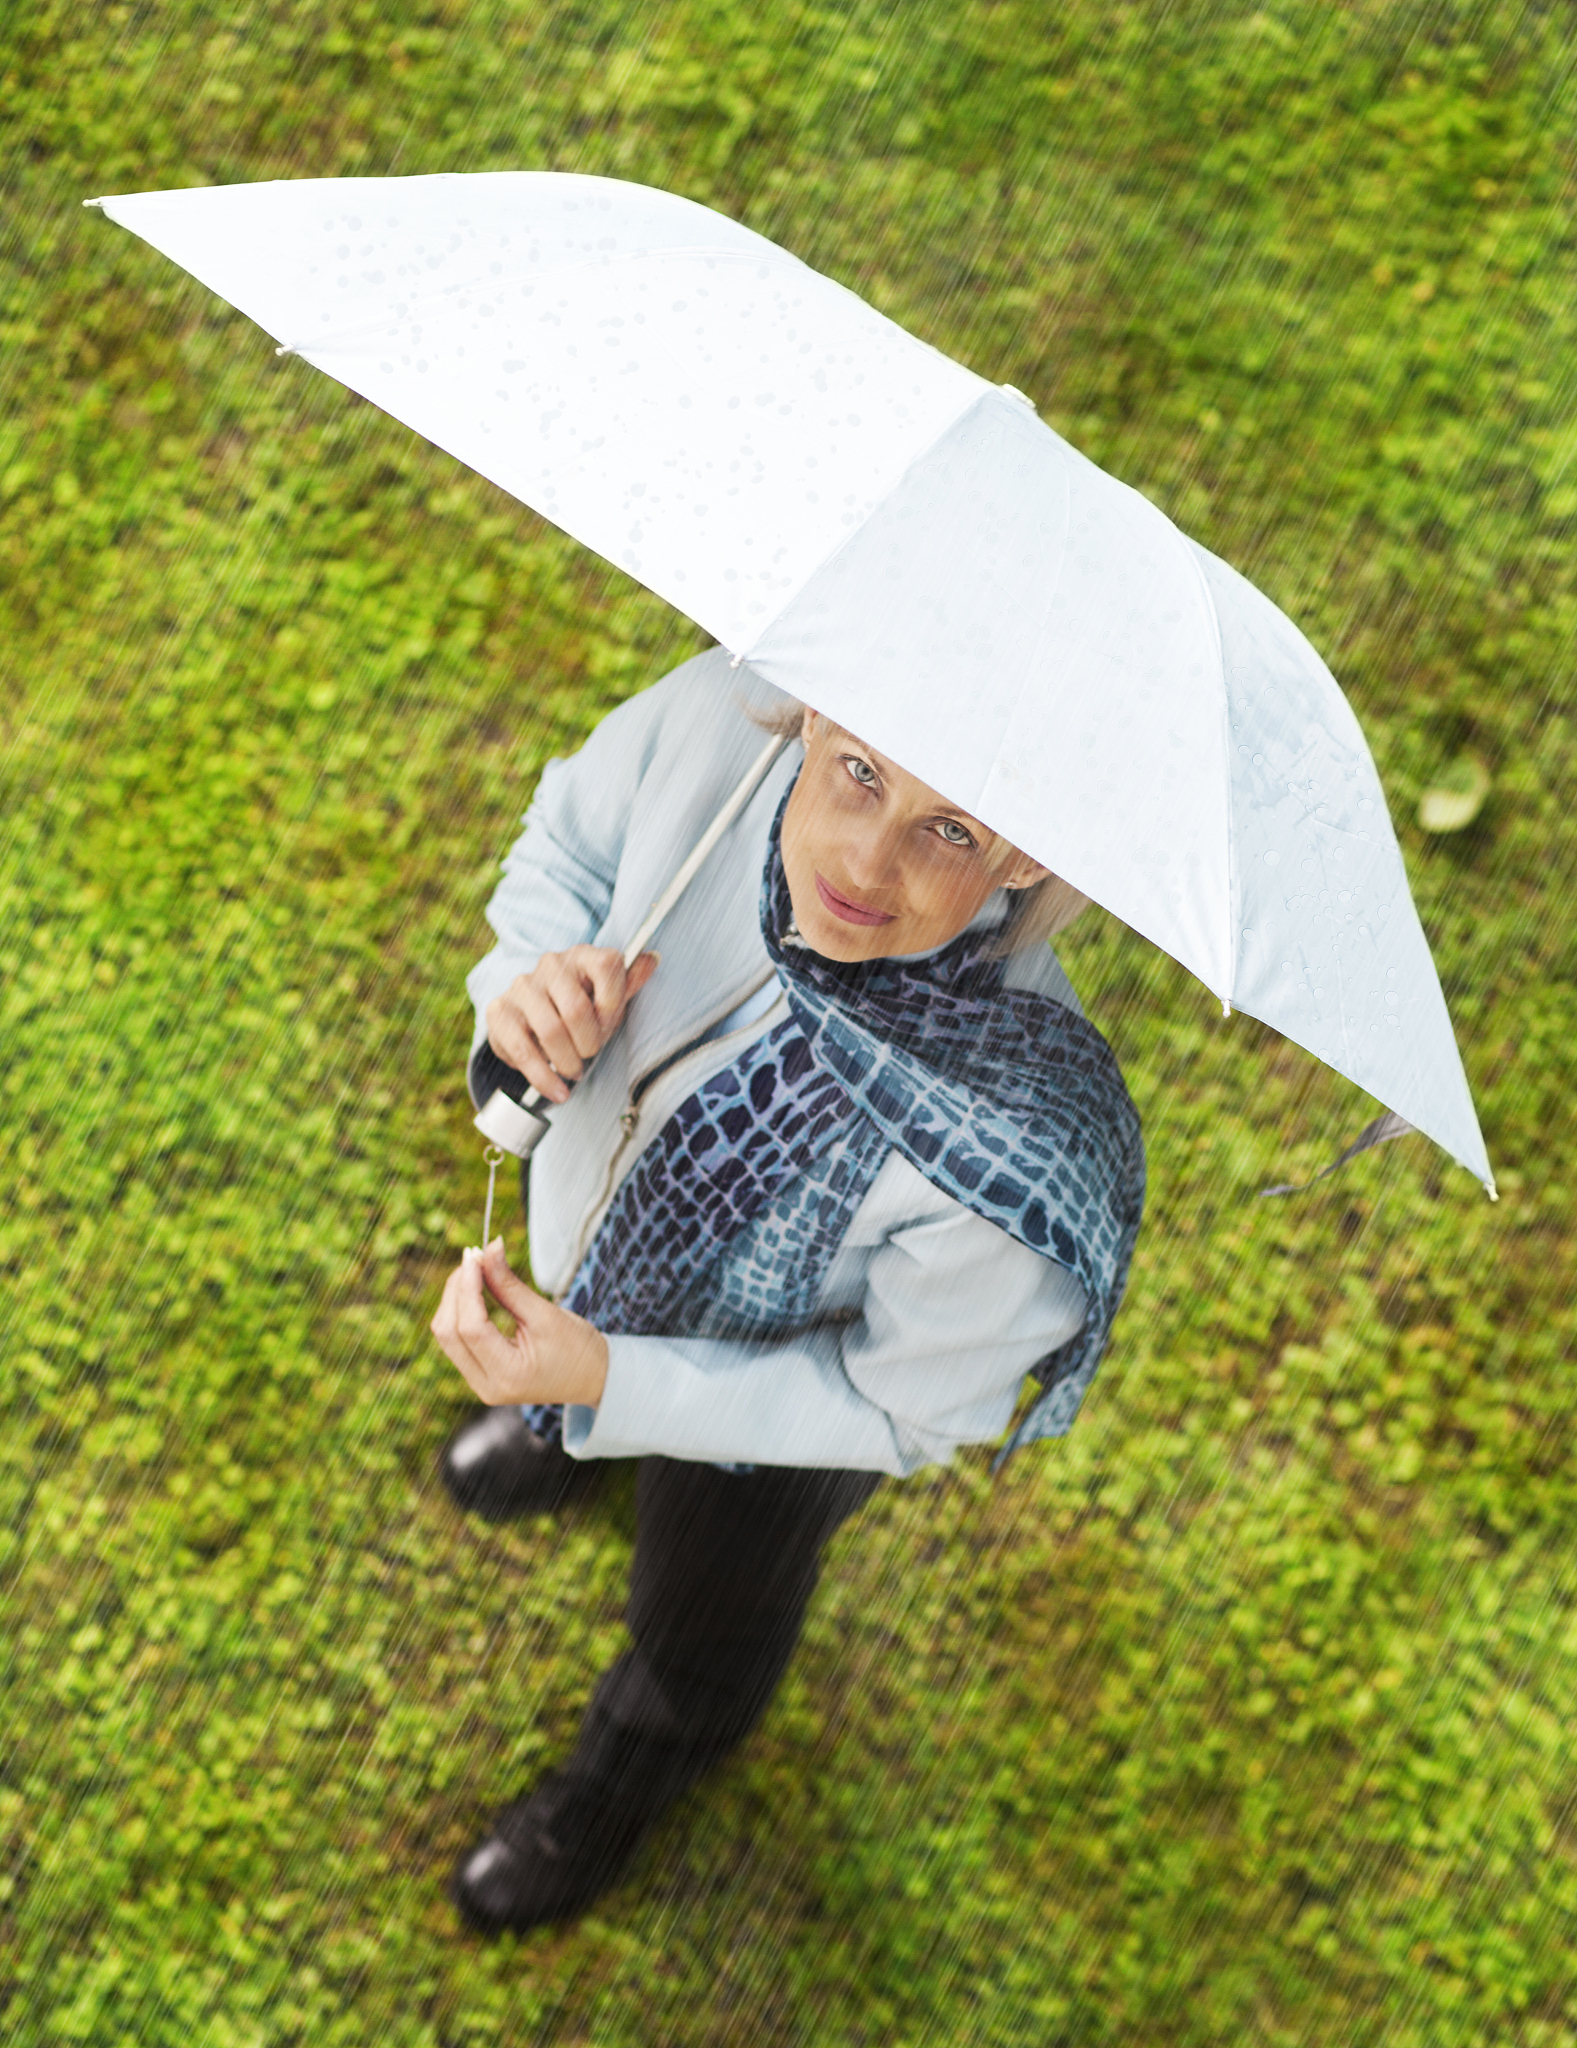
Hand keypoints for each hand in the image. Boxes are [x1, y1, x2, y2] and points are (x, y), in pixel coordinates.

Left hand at [430, 1239, 608, 1407]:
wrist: (594, 1379)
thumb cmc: (578, 1349)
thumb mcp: (546, 1314)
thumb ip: (510, 1284)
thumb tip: (488, 1248)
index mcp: (507, 1375)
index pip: (470, 1328)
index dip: (467, 1286)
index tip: (475, 1254)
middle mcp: (486, 1386)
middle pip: (449, 1332)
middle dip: (456, 1290)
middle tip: (474, 1256)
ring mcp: (480, 1384)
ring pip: (447, 1336)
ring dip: (455, 1299)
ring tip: (475, 1269)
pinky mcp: (480, 1375)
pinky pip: (456, 1340)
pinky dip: (461, 1312)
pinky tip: (474, 1290)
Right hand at [485, 945, 657, 1104]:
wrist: (532, 1014)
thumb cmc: (580, 1005)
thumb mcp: (608, 995)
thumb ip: (629, 982)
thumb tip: (652, 959)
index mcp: (582, 955)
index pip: (608, 966)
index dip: (614, 1004)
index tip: (609, 1025)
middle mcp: (550, 965)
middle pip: (577, 1008)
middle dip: (590, 1042)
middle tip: (590, 1054)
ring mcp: (521, 987)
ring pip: (551, 1031)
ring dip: (568, 1062)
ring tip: (574, 1071)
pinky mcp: (499, 1012)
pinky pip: (522, 1051)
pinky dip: (543, 1078)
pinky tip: (557, 1091)